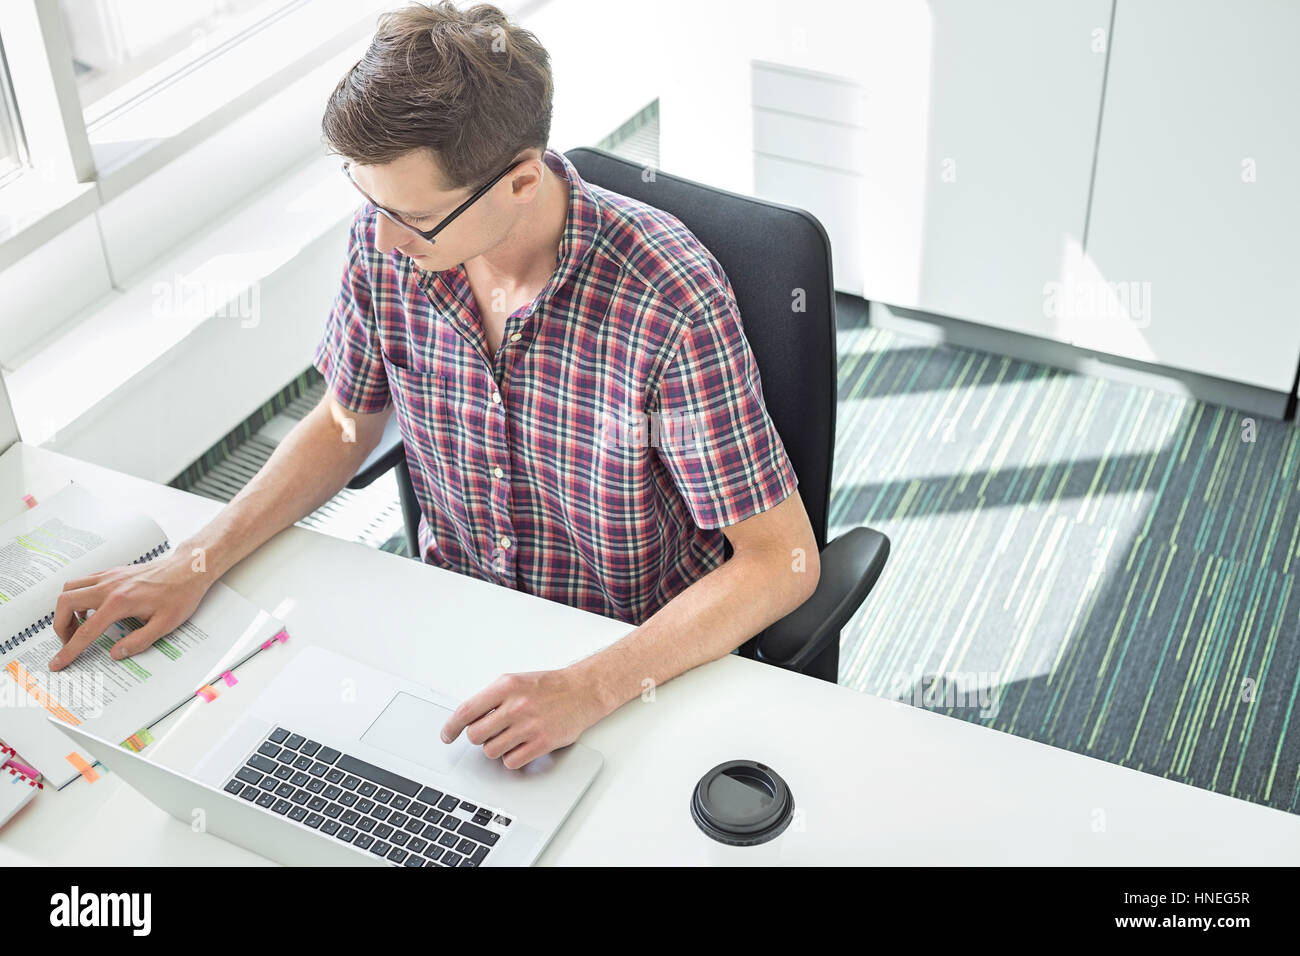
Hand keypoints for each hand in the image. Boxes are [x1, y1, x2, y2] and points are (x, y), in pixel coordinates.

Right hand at [50, 552, 212, 669]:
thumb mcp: (165, 624)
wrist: (188, 569)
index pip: (86, 631)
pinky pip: (83, 582)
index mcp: (120, 602)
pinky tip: (91, 610)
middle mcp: (109, 586)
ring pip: (70, 588)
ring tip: (78, 626)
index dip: (69, 650)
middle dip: (60, 626)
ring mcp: (109, 576)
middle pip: (65, 603)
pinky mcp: (112, 572)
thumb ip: (138, 641)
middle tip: (69, 641)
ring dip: (66, 609)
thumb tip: (115, 653)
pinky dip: (77, 596)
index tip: (58, 663)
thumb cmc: (180, 594)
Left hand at [441, 667, 608, 769]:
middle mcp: (515, 706)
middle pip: (476, 735)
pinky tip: (521, 747)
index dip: (451, 727)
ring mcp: (529, 726)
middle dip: (479, 738)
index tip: (446, 736)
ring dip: (497, 748)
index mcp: (506, 686)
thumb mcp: (517, 682)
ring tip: (510, 738)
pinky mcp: (542, 743)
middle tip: (489, 734)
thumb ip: (492, 698)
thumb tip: (467, 719)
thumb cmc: (550, 687)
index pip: (466, 711)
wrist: (583, 691)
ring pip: (491, 751)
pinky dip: (512, 758)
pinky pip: (511, 762)